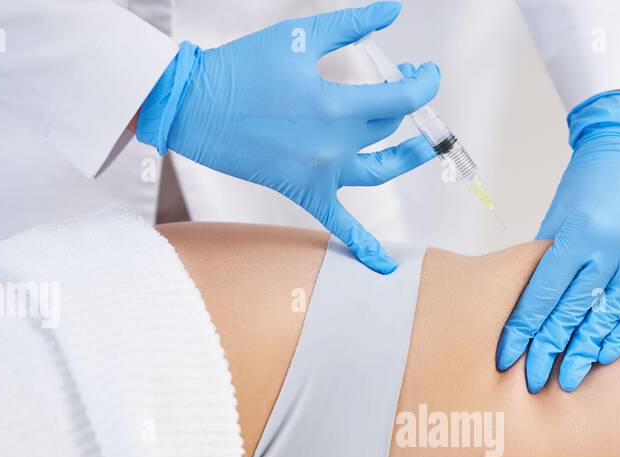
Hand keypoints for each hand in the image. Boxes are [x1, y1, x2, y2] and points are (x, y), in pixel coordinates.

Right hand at [137, 1, 439, 273]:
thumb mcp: (299, 37)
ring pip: (380, 171)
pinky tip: (387, 268)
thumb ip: (352, 24)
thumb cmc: (241, 66)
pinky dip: (364, 247)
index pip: (402, 100)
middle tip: (405, 83)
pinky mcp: (304, 192)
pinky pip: (340, 225)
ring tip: (427, 145)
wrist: (193, 105)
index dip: (424, 83)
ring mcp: (320, 174)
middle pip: (388, 128)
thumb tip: (393, 9)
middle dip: (404, 102)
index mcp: (335, 106)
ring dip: (409, 157)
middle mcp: (333, 145)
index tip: (426, 70)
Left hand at [496, 91, 619, 390]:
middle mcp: (611, 245)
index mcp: (576, 233)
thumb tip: (529, 321)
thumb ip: (548, 266)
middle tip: (535, 381)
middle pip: (573, 312)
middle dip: (550, 351)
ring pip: (609, 315)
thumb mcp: (557, 222)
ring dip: (585, 351)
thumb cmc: (585, 188)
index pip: (543, 296)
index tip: (508, 360)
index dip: (523, 332)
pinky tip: (604, 355)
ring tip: (567, 378)